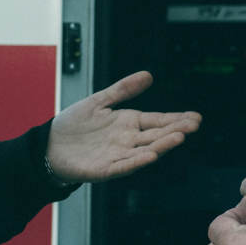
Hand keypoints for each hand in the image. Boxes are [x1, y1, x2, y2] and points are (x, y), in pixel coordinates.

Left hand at [46, 71, 200, 182]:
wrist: (50, 145)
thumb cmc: (74, 124)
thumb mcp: (99, 101)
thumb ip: (123, 89)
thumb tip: (148, 75)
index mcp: (128, 124)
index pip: (157, 121)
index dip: (176, 119)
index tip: (195, 117)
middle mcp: (127, 141)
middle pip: (156, 135)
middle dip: (175, 130)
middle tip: (194, 125)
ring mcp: (117, 155)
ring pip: (145, 150)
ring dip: (162, 145)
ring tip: (178, 137)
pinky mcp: (104, 169)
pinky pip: (124, 165)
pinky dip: (137, 161)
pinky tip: (151, 155)